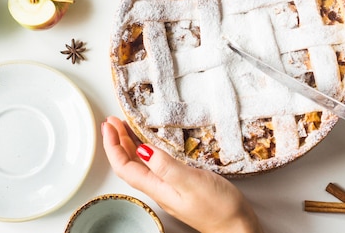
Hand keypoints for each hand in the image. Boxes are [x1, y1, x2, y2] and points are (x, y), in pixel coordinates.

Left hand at [102, 116, 263, 232]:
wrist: (236, 226)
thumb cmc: (218, 207)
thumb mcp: (190, 182)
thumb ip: (166, 166)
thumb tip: (142, 150)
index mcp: (158, 187)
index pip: (124, 166)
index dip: (113, 146)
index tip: (108, 126)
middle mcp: (160, 188)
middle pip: (129, 164)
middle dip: (117, 142)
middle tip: (113, 121)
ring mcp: (170, 187)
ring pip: (141, 164)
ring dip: (130, 145)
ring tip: (125, 128)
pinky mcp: (181, 184)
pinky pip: (156, 165)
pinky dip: (148, 150)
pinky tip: (153, 145)